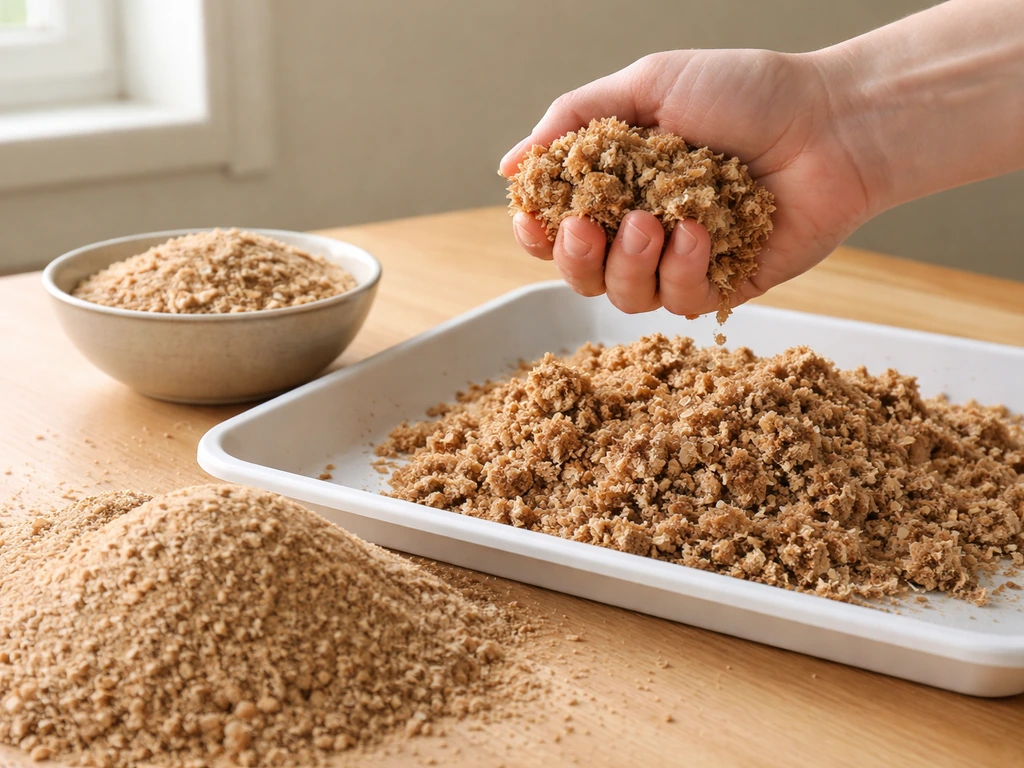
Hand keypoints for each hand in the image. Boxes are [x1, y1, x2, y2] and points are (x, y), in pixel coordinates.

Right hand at [499, 49, 874, 315]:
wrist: (831, 123)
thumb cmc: (746, 93)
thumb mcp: (648, 84)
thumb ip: (574, 119)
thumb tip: (511, 165)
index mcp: (619, 182)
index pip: (556, 224)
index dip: (536, 232)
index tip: (535, 221)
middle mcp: (643, 227)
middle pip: (580, 273)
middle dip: (575, 257)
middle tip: (589, 228)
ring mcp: (682, 260)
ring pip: (623, 296)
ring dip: (628, 264)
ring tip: (654, 222)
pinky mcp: (723, 285)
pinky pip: (680, 301)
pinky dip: (683, 270)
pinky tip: (702, 231)